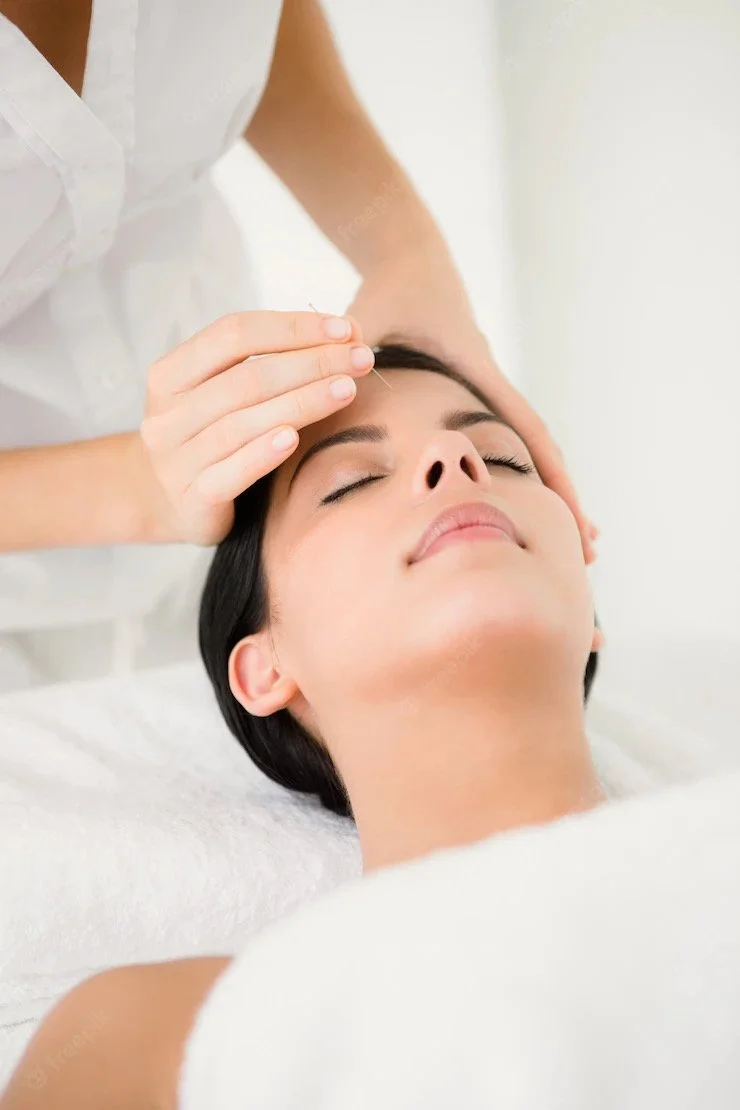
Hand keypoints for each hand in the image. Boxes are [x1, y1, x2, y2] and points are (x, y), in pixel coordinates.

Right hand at [135, 311, 374, 544]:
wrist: (169, 504)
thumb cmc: (213, 436)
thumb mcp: (230, 394)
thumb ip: (276, 361)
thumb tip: (349, 334)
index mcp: (171, 374)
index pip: (234, 334)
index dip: (292, 328)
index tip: (345, 329)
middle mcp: (167, 414)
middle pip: (246, 378)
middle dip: (310, 364)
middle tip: (359, 359)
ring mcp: (175, 459)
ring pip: (242, 423)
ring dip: (301, 402)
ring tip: (346, 390)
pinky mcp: (191, 500)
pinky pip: (229, 474)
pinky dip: (262, 454)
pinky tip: (294, 438)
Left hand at [347, 244, 599, 564]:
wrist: (407, 259)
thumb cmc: (388, 297)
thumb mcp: (369, 329)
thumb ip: (351, 364)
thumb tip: (331, 396)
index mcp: (477, 373)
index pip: (526, 431)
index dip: (549, 476)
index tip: (572, 517)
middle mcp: (492, 386)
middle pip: (541, 449)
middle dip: (562, 496)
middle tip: (587, 550)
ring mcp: (488, 392)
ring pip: (529, 448)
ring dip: (548, 488)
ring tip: (571, 539)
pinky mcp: (476, 394)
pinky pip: (507, 437)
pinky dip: (520, 470)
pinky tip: (519, 499)